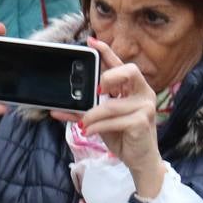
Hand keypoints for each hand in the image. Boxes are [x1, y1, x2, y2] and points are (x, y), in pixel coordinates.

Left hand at [50, 38, 164, 198]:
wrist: (139, 160)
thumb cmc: (122, 136)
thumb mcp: (100, 120)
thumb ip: (83, 110)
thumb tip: (57, 109)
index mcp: (133, 88)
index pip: (120, 64)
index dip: (107, 51)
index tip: (91, 42)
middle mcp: (143, 93)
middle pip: (129, 71)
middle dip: (109, 76)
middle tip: (97, 90)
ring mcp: (146, 107)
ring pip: (111, 104)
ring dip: (92, 116)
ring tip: (83, 124)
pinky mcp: (143, 121)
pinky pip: (113, 120)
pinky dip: (97, 126)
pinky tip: (90, 131)